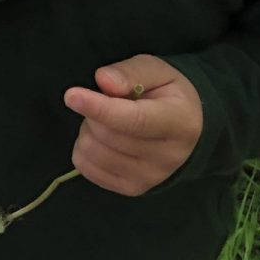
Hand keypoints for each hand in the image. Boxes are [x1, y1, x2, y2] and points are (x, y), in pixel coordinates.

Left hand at [64, 55, 202, 195]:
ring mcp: (150, 178)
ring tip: (107, 122)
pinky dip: (85, 149)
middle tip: (105, 102)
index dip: (100, 108)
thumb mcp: (155, 70)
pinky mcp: (131, 188)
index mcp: (179, 123)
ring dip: (89, 130)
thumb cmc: (166, 94)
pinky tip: (103, 140)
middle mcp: (168, 157)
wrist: (187, 128)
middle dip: (93, 112)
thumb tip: (103, 81)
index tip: (71, 96)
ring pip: (93, 152)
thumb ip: (130, 72)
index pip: (135, 120)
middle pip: (108, 135)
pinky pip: (86, 168)